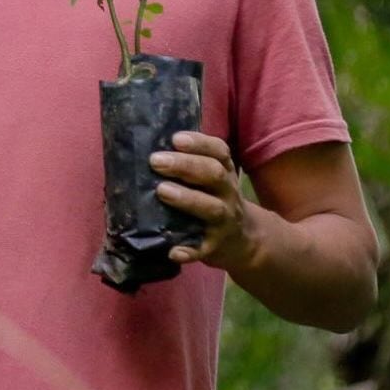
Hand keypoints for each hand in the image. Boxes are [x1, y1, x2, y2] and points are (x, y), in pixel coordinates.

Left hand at [150, 131, 253, 270]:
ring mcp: (224, 221)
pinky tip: (172, 250)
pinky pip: (203, 249)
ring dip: (186, 199)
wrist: (244, 240)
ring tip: (161, 191)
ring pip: (211, 208)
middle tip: (155, 161)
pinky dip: (189, 251)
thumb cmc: (215, 199)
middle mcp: (228, 193)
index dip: (199, 143)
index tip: (175, 138)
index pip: (218, 151)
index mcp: (224, 171)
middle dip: (185, 165)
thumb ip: (189, 163)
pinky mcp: (215, 247)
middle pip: (213, 174)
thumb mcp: (212, 178)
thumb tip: (145, 146)